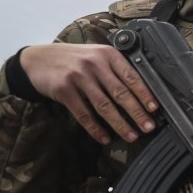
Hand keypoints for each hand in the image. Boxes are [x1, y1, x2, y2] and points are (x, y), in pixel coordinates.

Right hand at [19, 43, 158, 143]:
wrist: (37, 59)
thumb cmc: (74, 59)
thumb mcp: (96, 56)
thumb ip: (115, 69)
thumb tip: (142, 93)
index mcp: (107, 55)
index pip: (131, 76)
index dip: (145, 94)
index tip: (155, 109)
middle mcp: (94, 64)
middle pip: (120, 93)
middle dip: (137, 113)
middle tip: (148, 127)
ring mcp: (78, 77)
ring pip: (104, 105)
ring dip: (120, 124)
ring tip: (131, 136)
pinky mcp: (63, 90)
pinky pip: (83, 114)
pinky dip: (95, 128)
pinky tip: (105, 138)